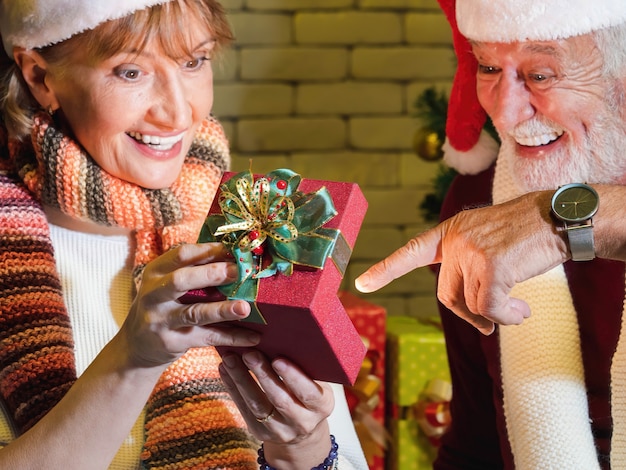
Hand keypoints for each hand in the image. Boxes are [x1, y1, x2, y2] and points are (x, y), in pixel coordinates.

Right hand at [121, 243, 260, 366]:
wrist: (136, 348)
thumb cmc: (162, 306)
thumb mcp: (166, 284)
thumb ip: (193, 271)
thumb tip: (235, 256)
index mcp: (156, 272)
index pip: (181, 255)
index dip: (209, 250)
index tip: (234, 249)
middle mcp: (154, 295)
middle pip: (181, 280)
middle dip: (211, 274)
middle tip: (238, 271)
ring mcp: (161, 321)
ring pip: (194, 313)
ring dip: (222, 310)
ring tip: (246, 308)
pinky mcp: (172, 343)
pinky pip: (207, 338)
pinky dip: (231, 337)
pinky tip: (253, 338)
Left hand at [219, 351, 333, 466]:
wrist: (303, 429)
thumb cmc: (310, 394)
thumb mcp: (318, 383)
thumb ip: (306, 367)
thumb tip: (285, 337)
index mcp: (322, 406)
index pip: (308, 393)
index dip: (293, 377)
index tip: (278, 360)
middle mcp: (303, 422)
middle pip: (279, 399)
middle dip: (262, 375)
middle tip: (249, 353)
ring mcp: (280, 430)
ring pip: (257, 405)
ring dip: (242, 380)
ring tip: (230, 359)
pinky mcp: (261, 433)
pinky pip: (244, 409)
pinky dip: (233, 388)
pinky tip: (225, 370)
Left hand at [356, 191, 567, 333]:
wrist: (558, 218)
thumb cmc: (524, 235)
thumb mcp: (486, 243)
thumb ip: (467, 268)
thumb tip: (473, 315)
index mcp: (450, 232)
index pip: (411, 252)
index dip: (386, 270)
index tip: (362, 283)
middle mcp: (455, 240)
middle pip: (447, 295)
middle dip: (469, 315)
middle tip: (491, 324)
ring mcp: (471, 251)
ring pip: (471, 304)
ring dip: (495, 316)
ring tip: (518, 309)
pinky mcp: (491, 264)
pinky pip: (489, 308)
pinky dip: (506, 316)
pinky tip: (523, 310)